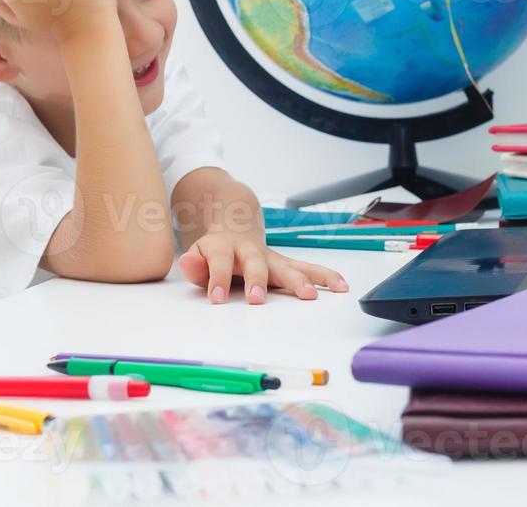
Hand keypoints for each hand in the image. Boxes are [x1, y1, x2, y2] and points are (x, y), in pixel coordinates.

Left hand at [178, 233, 348, 303]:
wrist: (235, 226)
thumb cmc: (215, 251)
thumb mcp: (198, 255)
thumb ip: (194, 264)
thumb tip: (186, 263)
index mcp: (224, 247)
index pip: (219, 261)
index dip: (216, 278)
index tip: (216, 298)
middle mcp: (250, 250)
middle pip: (255, 263)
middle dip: (258, 280)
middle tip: (258, 299)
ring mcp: (271, 257)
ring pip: (287, 265)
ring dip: (299, 280)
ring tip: (311, 295)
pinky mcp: (287, 264)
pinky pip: (308, 269)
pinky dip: (325, 276)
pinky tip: (341, 286)